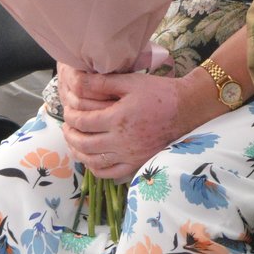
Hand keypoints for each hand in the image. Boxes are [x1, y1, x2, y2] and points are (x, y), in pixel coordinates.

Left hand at [55, 62, 192, 180]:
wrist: (186, 109)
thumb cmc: (159, 93)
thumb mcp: (130, 82)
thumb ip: (102, 83)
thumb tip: (77, 80)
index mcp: (117, 118)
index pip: (83, 122)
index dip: (70, 117)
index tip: (68, 112)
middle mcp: (121, 141)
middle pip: (84, 144)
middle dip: (70, 135)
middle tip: (67, 127)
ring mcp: (130, 155)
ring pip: (93, 161)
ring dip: (78, 153)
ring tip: (75, 143)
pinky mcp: (137, 163)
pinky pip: (110, 173)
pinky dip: (95, 168)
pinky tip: (91, 159)